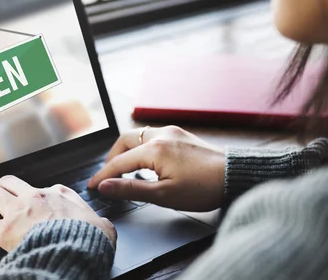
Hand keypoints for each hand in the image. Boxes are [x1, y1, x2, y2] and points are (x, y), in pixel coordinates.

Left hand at [0, 175, 116, 251]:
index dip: (39, 198)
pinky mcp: (6, 230)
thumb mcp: (103, 227)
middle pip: (10, 181)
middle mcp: (37, 197)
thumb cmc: (90, 240)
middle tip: (4, 203)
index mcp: (60, 194)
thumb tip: (104, 227)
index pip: (45, 188)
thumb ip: (100, 223)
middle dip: (4, 190)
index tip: (38, 208)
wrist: (76, 250)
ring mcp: (19, 211)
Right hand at [87, 126, 224, 211]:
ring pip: (139, 135)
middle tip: (108, 176)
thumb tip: (105, 186)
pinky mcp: (181, 135)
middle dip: (112, 157)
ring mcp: (172, 132)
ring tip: (125, 170)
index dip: (103, 175)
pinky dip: (142, 147)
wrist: (235, 176)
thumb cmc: (204, 188)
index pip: (119, 162)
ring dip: (127, 151)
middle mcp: (161, 134)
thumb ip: (131, 189)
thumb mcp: (164, 195)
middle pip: (125, 140)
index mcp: (154, 149)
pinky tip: (146, 162)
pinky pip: (153, 136)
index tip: (92, 186)